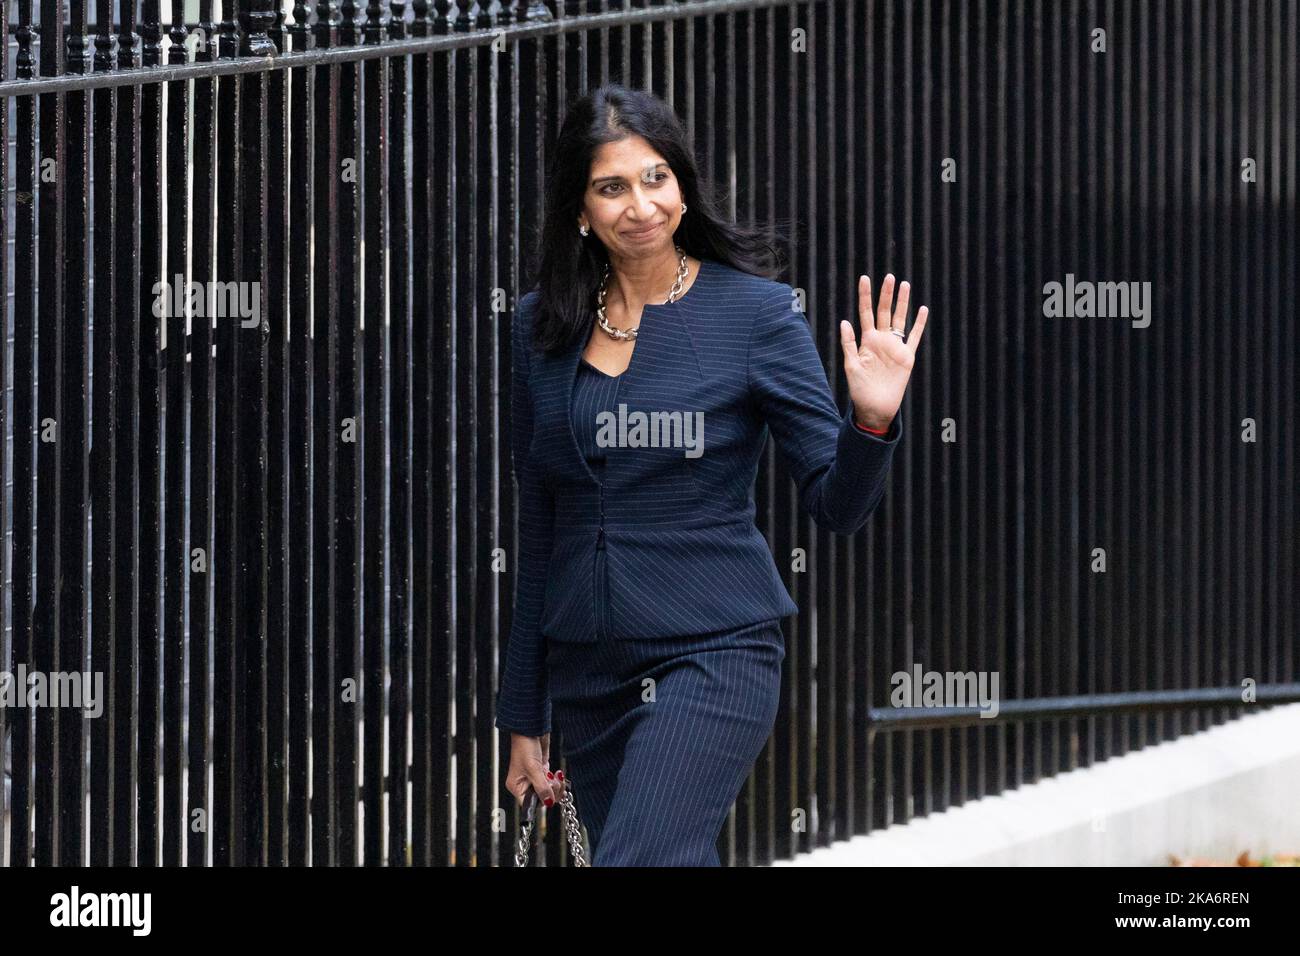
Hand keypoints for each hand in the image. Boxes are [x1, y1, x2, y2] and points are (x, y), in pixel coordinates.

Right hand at [504, 732, 564, 808]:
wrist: (531, 728)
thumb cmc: (524, 745)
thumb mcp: (533, 769)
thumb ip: (541, 787)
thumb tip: (548, 802)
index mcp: (517, 786)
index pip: (530, 803)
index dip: (541, 800)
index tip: (549, 794)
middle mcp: (525, 784)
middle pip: (541, 799)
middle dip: (551, 792)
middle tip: (552, 781)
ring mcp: (535, 778)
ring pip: (549, 792)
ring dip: (556, 786)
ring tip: (555, 776)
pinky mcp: (543, 771)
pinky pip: (552, 783)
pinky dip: (557, 781)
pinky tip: (557, 773)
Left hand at [839, 273, 928, 430]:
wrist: (875, 407)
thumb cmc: (859, 389)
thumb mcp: (850, 366)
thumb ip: (849, 344)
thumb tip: (844, 321)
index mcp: (866, 341)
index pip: (865, 313)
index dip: (865, 296)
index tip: (864, 278)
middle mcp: (881, 340)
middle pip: (884, 312)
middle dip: (886, 294)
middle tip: (889, 276)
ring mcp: (895, 347)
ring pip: (900, 319)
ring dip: (902, 303)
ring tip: (905, 285)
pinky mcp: (907, 357)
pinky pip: (914, 337)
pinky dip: (919, 324)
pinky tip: (922, 310)